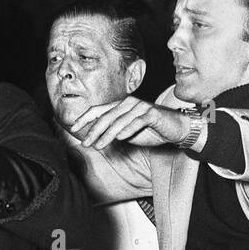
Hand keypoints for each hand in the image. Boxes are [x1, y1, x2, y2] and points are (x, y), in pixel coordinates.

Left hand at [71, 97, 188, 150]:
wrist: (175, 128)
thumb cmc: (150, 130)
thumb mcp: (127, 132)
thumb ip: (113, 132)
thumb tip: (95, 138)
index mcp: (120, 106)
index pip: (98, 110)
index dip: (85, 118)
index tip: (73, 128)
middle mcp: (128, 103)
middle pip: (106, 116)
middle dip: (93, 130)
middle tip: (85, 143)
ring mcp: (140, 107)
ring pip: (119, 121)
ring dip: (107, 134)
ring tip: (98, 146)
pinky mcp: (152, 113)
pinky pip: (137, 122)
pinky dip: (128, 129)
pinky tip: (120, 138)